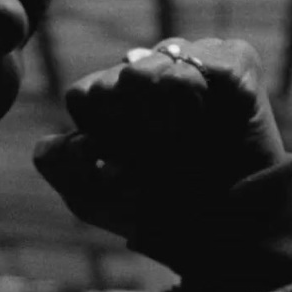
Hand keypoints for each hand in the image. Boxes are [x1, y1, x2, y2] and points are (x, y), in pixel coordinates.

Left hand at [33, 37, 291, 279]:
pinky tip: (208, 119)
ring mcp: (193, 63)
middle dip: (132, 126)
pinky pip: (199, 60)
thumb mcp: (91, 196)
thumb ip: (56, 161)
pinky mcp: (235, 61)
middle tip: (160, 150)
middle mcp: (153, 73)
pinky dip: (198, 95)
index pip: (85, 95)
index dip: (100, 133)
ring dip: (162, 115)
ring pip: (148, 66)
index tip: (123, 163)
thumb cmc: (160, 213)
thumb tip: (66, 127)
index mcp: (117, 99)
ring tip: (184, 136)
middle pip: (117, 77)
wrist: (226, 231)